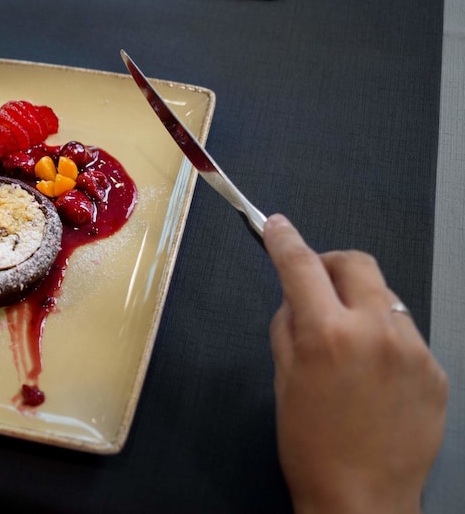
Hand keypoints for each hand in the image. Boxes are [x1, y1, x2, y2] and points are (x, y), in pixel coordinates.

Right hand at [265, 214, 447, 513]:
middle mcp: (376, 332)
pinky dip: (385, 340)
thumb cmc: (309, 444)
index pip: (301, 264)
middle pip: (357, 262)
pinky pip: (406, 335)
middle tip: (316, 284)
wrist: (363, 499)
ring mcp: (413, 350)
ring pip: (385, 298)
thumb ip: (288, 325)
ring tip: (348, 346)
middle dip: (332, 264)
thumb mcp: (283, 378)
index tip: (276, 225)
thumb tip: (294, 295)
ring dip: (361, 304)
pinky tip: (374, 376)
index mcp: (327, 334)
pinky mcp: (436, 371)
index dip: (284, 239)